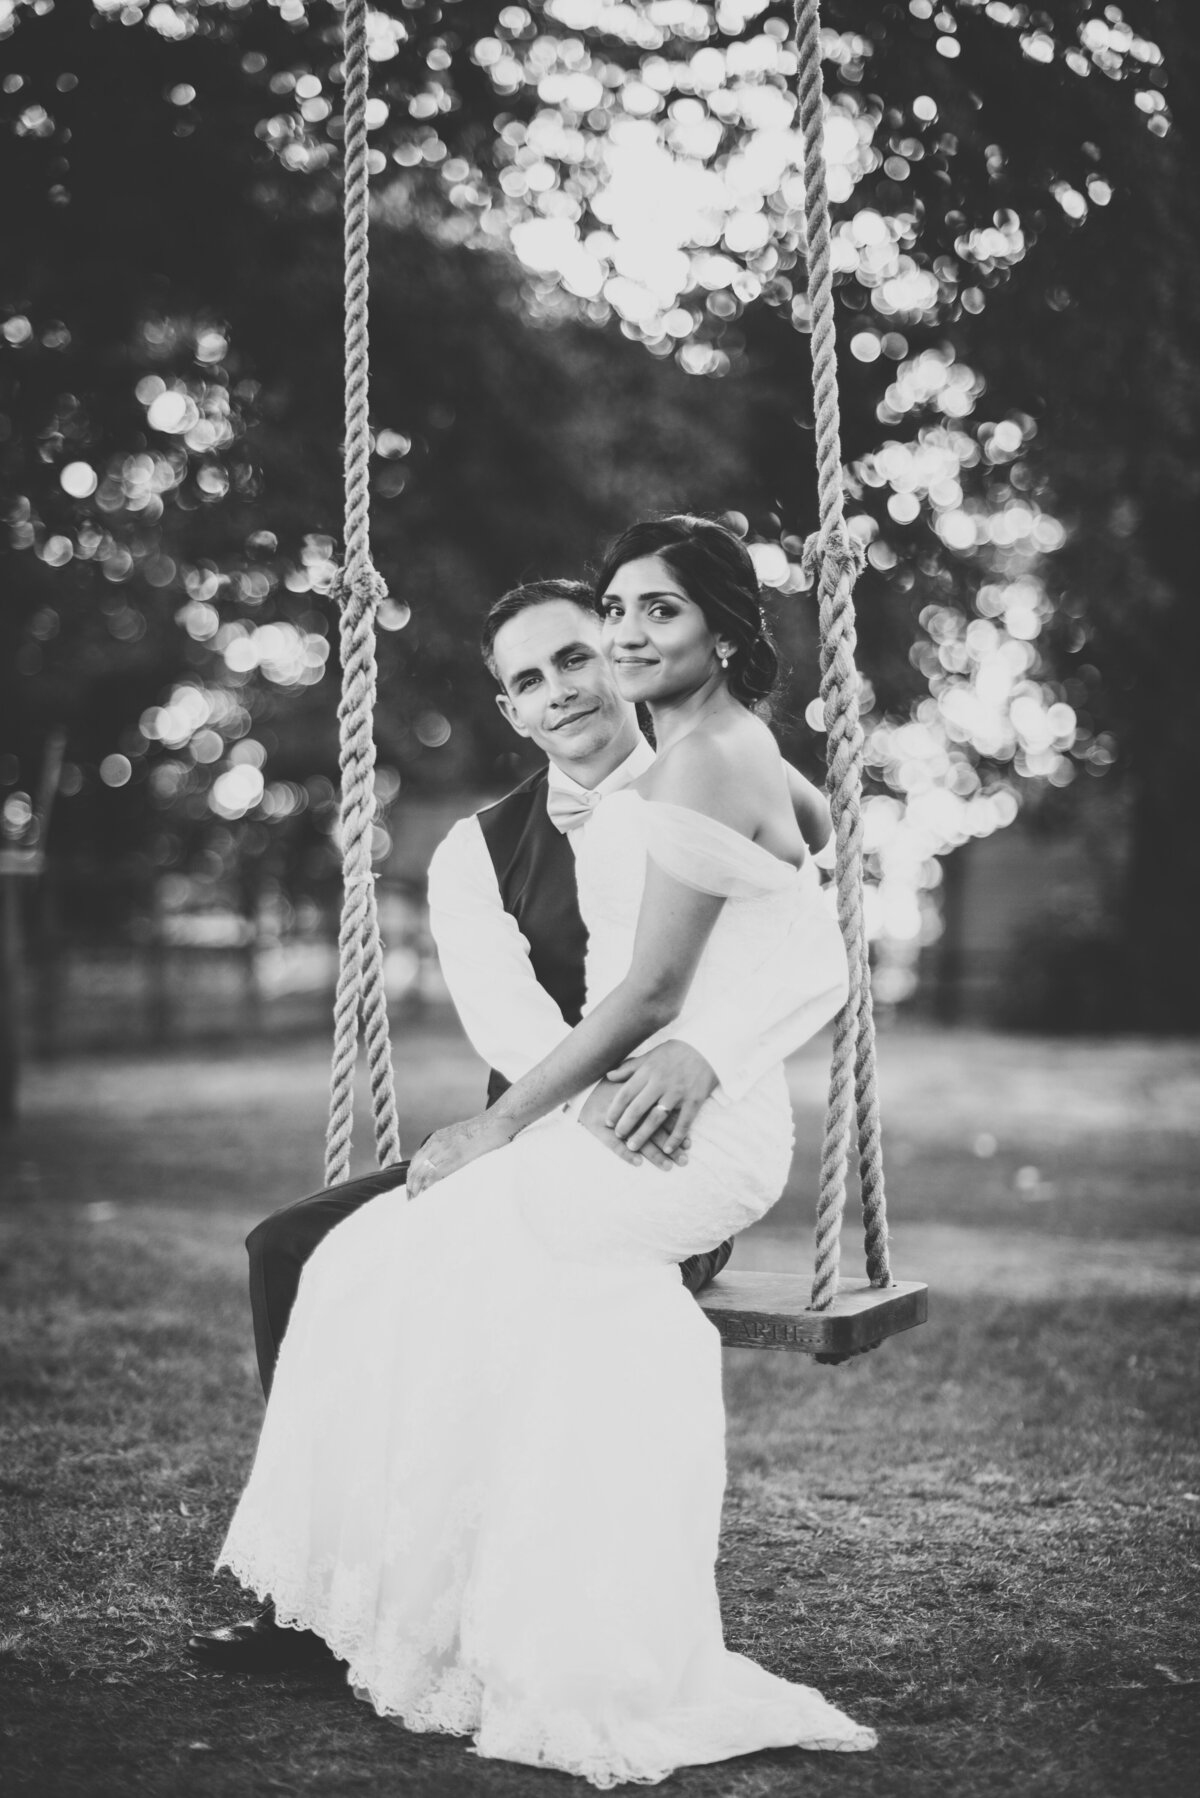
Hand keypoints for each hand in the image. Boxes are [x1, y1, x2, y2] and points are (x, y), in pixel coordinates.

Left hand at [406, 1112, 511, 1197]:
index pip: (416, 1162)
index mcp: (437, 1138)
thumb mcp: (461, 1137)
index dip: (412, 1179)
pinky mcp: (457, 1157)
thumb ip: (451, 1149)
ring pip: (422, 1173)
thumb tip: (448, 1168)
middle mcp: (437, 1143)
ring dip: (418, 1190)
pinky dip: (429, 1187)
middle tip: (413, 1202)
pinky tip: (429, 1196)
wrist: (500, 1120)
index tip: (413, 1192)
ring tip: (419, 1203)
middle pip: (415, 1169)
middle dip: (412, 1188)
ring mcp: (446, 1150)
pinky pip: (435, 1175)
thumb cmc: (487, 1131)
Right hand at [577, 1081, 688, 1173]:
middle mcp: (630, 1110)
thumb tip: (678, 1102)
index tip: (689, 1144)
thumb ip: (653, 1090)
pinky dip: (625, 1154)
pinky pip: (613, 1144)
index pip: (663, 1117)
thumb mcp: (634, 1083)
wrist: (582, 1086)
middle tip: (684, 1161)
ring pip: (637, 1140)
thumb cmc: (612, 1087)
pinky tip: (637, 1163)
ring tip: (668, 1167)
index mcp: (641, 1098)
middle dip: (670, 1148)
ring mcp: (614, 1121)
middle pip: (654, 1131)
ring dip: (654, 1155)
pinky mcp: (599, 1128)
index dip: (676, 1131)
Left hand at [605, 1041, 717, 1156]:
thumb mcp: (651, 1055)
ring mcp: (678, 1093)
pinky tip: (667, 1149)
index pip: (626, 1094)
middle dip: (625, 1125)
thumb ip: (630, 1067)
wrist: (709, 1047)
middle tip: (618, 1136)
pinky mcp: (694, 1100)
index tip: (608, 1122)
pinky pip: (683, 1123)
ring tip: (633, 1146)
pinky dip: (675, 1138)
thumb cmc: (677, 1051)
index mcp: (648, 1071)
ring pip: (656, 1119)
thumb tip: (608, 1076)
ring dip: (643, 1135)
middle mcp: (660, 1083)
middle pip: (637, 1108)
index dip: (615, 1109)